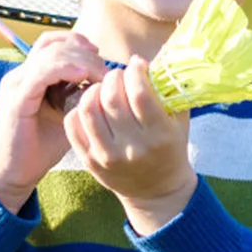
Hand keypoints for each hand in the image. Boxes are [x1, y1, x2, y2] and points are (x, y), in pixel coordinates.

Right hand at [0, 30, 105, 213]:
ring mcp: (16, 85)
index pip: (55, 42)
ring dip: (82, 60)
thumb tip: (111, 78)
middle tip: (105, 72)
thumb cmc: (42, 146)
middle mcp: (20, 75)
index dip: (80, 43)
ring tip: (99, 76)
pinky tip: (83, 77)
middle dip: (86, 53)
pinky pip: (42, 73)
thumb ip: (82, 92)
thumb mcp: (68, 114)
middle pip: (57, 44)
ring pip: (52, 54)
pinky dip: (66, 69)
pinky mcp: (16, 99)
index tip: (101, 59)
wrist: (14, 175)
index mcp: (30, 76)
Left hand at [64, 56, 195, 234]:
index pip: (140, 95)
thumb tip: (152, 61)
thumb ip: (170, 92)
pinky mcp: (89, 161)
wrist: (155, 190)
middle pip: (111, 100)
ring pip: (88, 110)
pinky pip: (73, 126)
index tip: (137, 64)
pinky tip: (92, 104)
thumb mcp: (178, 120)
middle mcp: (131, 148)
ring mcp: (106, 156)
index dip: (136, 72)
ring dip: (94, 90)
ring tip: (103, 87)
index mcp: (158, 135)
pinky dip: (79, 108)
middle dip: (113, 77)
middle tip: (119, 74)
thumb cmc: (170, 147)